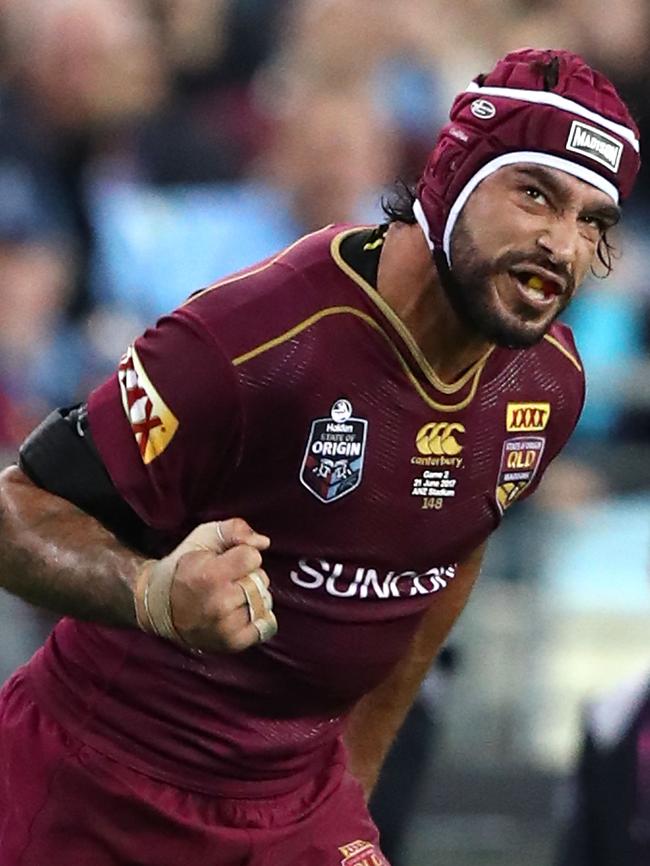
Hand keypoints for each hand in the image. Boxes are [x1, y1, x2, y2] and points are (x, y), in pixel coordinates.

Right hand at [133, 519, 276, 651]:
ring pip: (264, 601)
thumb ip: (235, 529)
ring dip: (253, 597)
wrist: (160, 606)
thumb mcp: (203, 537)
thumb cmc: (183, 568)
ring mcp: (226, 627)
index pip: (253, 557)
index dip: (243, 555)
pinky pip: (267, 626)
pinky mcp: (232, 643)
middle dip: (248, 575)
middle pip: (261, 579)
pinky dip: (258, 618)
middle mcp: (219, 604)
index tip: (227, 561)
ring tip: (230, 597)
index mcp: (210, 575)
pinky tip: (239, 612)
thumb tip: (263, 542)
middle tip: (226, 580)